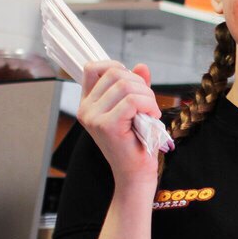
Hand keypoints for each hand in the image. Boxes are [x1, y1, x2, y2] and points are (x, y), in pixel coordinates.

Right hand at [78, 60, 161, 183]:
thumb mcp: (135, 108)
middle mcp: (85, 108)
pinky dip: (149, 105)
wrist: (135, 173)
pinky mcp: (106, 125)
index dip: (117, 67)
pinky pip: (133, 101)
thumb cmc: (136, 142)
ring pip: (125, 85)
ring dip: (147, 96)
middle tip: (149, 104)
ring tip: (151, 112)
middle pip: (115, 73)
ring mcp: (93, 117)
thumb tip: (141, 66)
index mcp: (87, 102)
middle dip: (140, 84)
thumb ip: (136, 86)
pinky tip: (152, 117)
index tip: (134, 84)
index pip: (93, 68)